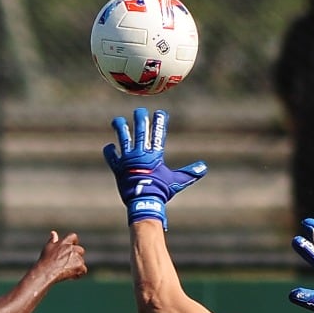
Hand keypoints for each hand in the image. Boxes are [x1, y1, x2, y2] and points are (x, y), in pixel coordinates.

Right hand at [36, 230, 86, 282]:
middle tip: (68, 263)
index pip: (73, 237)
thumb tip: (53, 233)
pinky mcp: (79, 265)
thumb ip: (53, 240)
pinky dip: (78, 274)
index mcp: (65, 242)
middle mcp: (72, 248)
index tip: (72, 247)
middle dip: (76, 256)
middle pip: (80, 250)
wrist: (46, 272)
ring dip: (76, 266)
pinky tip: (70, 276)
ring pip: (81, 261)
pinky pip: (83, 270)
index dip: (74, 242)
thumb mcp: (48, 248)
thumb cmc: (45, 260)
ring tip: (66, 271)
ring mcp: (76, 257)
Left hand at [104, 108, 206, 228]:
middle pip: (140, 132)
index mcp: (155, 155)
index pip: (159, 134)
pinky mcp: (118, 169)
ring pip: (123, 139)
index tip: (160, 112)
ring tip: (117, 121)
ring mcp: (128, 160)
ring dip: (120, 129)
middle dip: (140, 119)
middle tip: (140, 111)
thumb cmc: (161, 191)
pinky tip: (110, 146)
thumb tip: (204, 168)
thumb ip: (189, 173)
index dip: (160, 122)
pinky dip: (110, 152)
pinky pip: (112, 157)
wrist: (144, 201)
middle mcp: (140, 154)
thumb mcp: (177, 181)